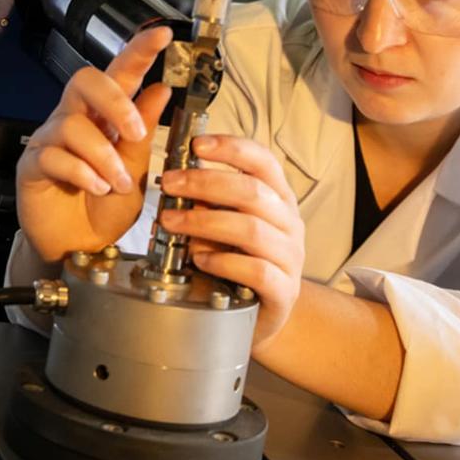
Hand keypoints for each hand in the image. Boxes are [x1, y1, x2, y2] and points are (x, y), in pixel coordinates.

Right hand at [15, 26, 174, 261]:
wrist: (79, 249)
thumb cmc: (104, 209)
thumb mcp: (136, 170)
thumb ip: (143, 133)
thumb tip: (160, 90)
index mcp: (103, 117)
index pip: (120, 74)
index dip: (138, 51)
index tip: (162, 34)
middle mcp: (74, 120)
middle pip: (84, 81)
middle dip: (113, 100)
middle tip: (133, 131)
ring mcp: (50, 141)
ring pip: (73, 124)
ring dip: (103, 155)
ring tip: (116, 183)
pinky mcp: (32, 165)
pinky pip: (53, 155)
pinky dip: (81, 172)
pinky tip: (94, 187)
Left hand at [157, 134, 304, 347]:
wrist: (263, 315)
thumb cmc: (240, 261)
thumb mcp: (225, 224)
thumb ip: (208, 202)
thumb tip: (176, 179)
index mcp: (278, 198)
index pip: (263, 161)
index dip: (231, 148)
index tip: (197, 144)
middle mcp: (289, 223)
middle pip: (251, 192)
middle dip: (204, 183)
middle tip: (168, 184)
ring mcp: (290, 257)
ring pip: (251, 230)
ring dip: (204, 222)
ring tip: (171, 222)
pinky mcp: (284, 290)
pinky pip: (256, 270)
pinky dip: (223, 261)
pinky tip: (199, 259)